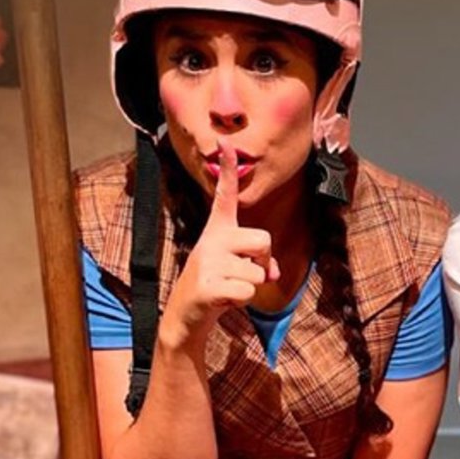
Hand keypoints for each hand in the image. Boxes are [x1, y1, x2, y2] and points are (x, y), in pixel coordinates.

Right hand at [160, 146, 279, 344]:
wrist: (187, 315)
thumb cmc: (217, 286)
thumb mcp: (238, 268)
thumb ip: (260, 262)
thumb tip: (272, 272)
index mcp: (218, 230)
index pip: (225, 196)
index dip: (227, 170)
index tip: (226, 144)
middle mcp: (212, 240)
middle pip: (263, 240)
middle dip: (264, 261)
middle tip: (243, 273)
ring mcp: (208, 262)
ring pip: (258, 271)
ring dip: (251, 286)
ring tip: (228, 288)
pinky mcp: (208, 285)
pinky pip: (247, 290)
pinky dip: (243, 300)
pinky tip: (223, 300)